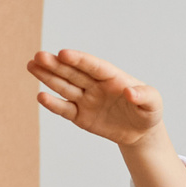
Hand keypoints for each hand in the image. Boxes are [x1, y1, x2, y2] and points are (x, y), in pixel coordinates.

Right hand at [30, 49, 163, 147]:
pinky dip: (53, 104)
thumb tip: (131, 92)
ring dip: (48, 77)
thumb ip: (144, 96)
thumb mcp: (154, 104)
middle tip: (39, 56)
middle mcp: (95, 85)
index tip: (63, 53)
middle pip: (73, 73)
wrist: (140, 132)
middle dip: (56, 65)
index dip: (79, 60)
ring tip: (31, 66)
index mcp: (112, 77)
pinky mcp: (79, 116)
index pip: (93, 66)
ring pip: (64, 86)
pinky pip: (65, 109)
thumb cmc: (147, 112)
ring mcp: (86, 99)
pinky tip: (41, 96)